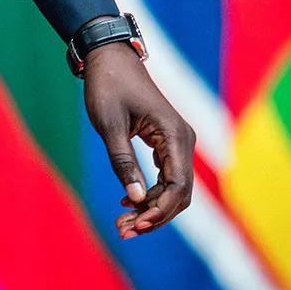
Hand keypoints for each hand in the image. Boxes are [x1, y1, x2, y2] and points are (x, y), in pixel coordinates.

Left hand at [82, 47, 195, 239]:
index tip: (136, 225)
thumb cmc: (108, 87)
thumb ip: (123, 162)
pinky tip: (128, 203)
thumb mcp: (110, 125)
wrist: (109, 59)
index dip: (160, 211)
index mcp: (174, 134)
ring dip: (152, 209)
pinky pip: (166, 177)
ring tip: (123, 224)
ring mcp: (177, 142)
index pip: (178, 186)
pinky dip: (150, 194)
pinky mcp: (167, 143)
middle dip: (155, 216)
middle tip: (124, 230)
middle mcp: (183, 140)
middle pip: (179, 193)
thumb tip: (136, 199)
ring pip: (173, 188)